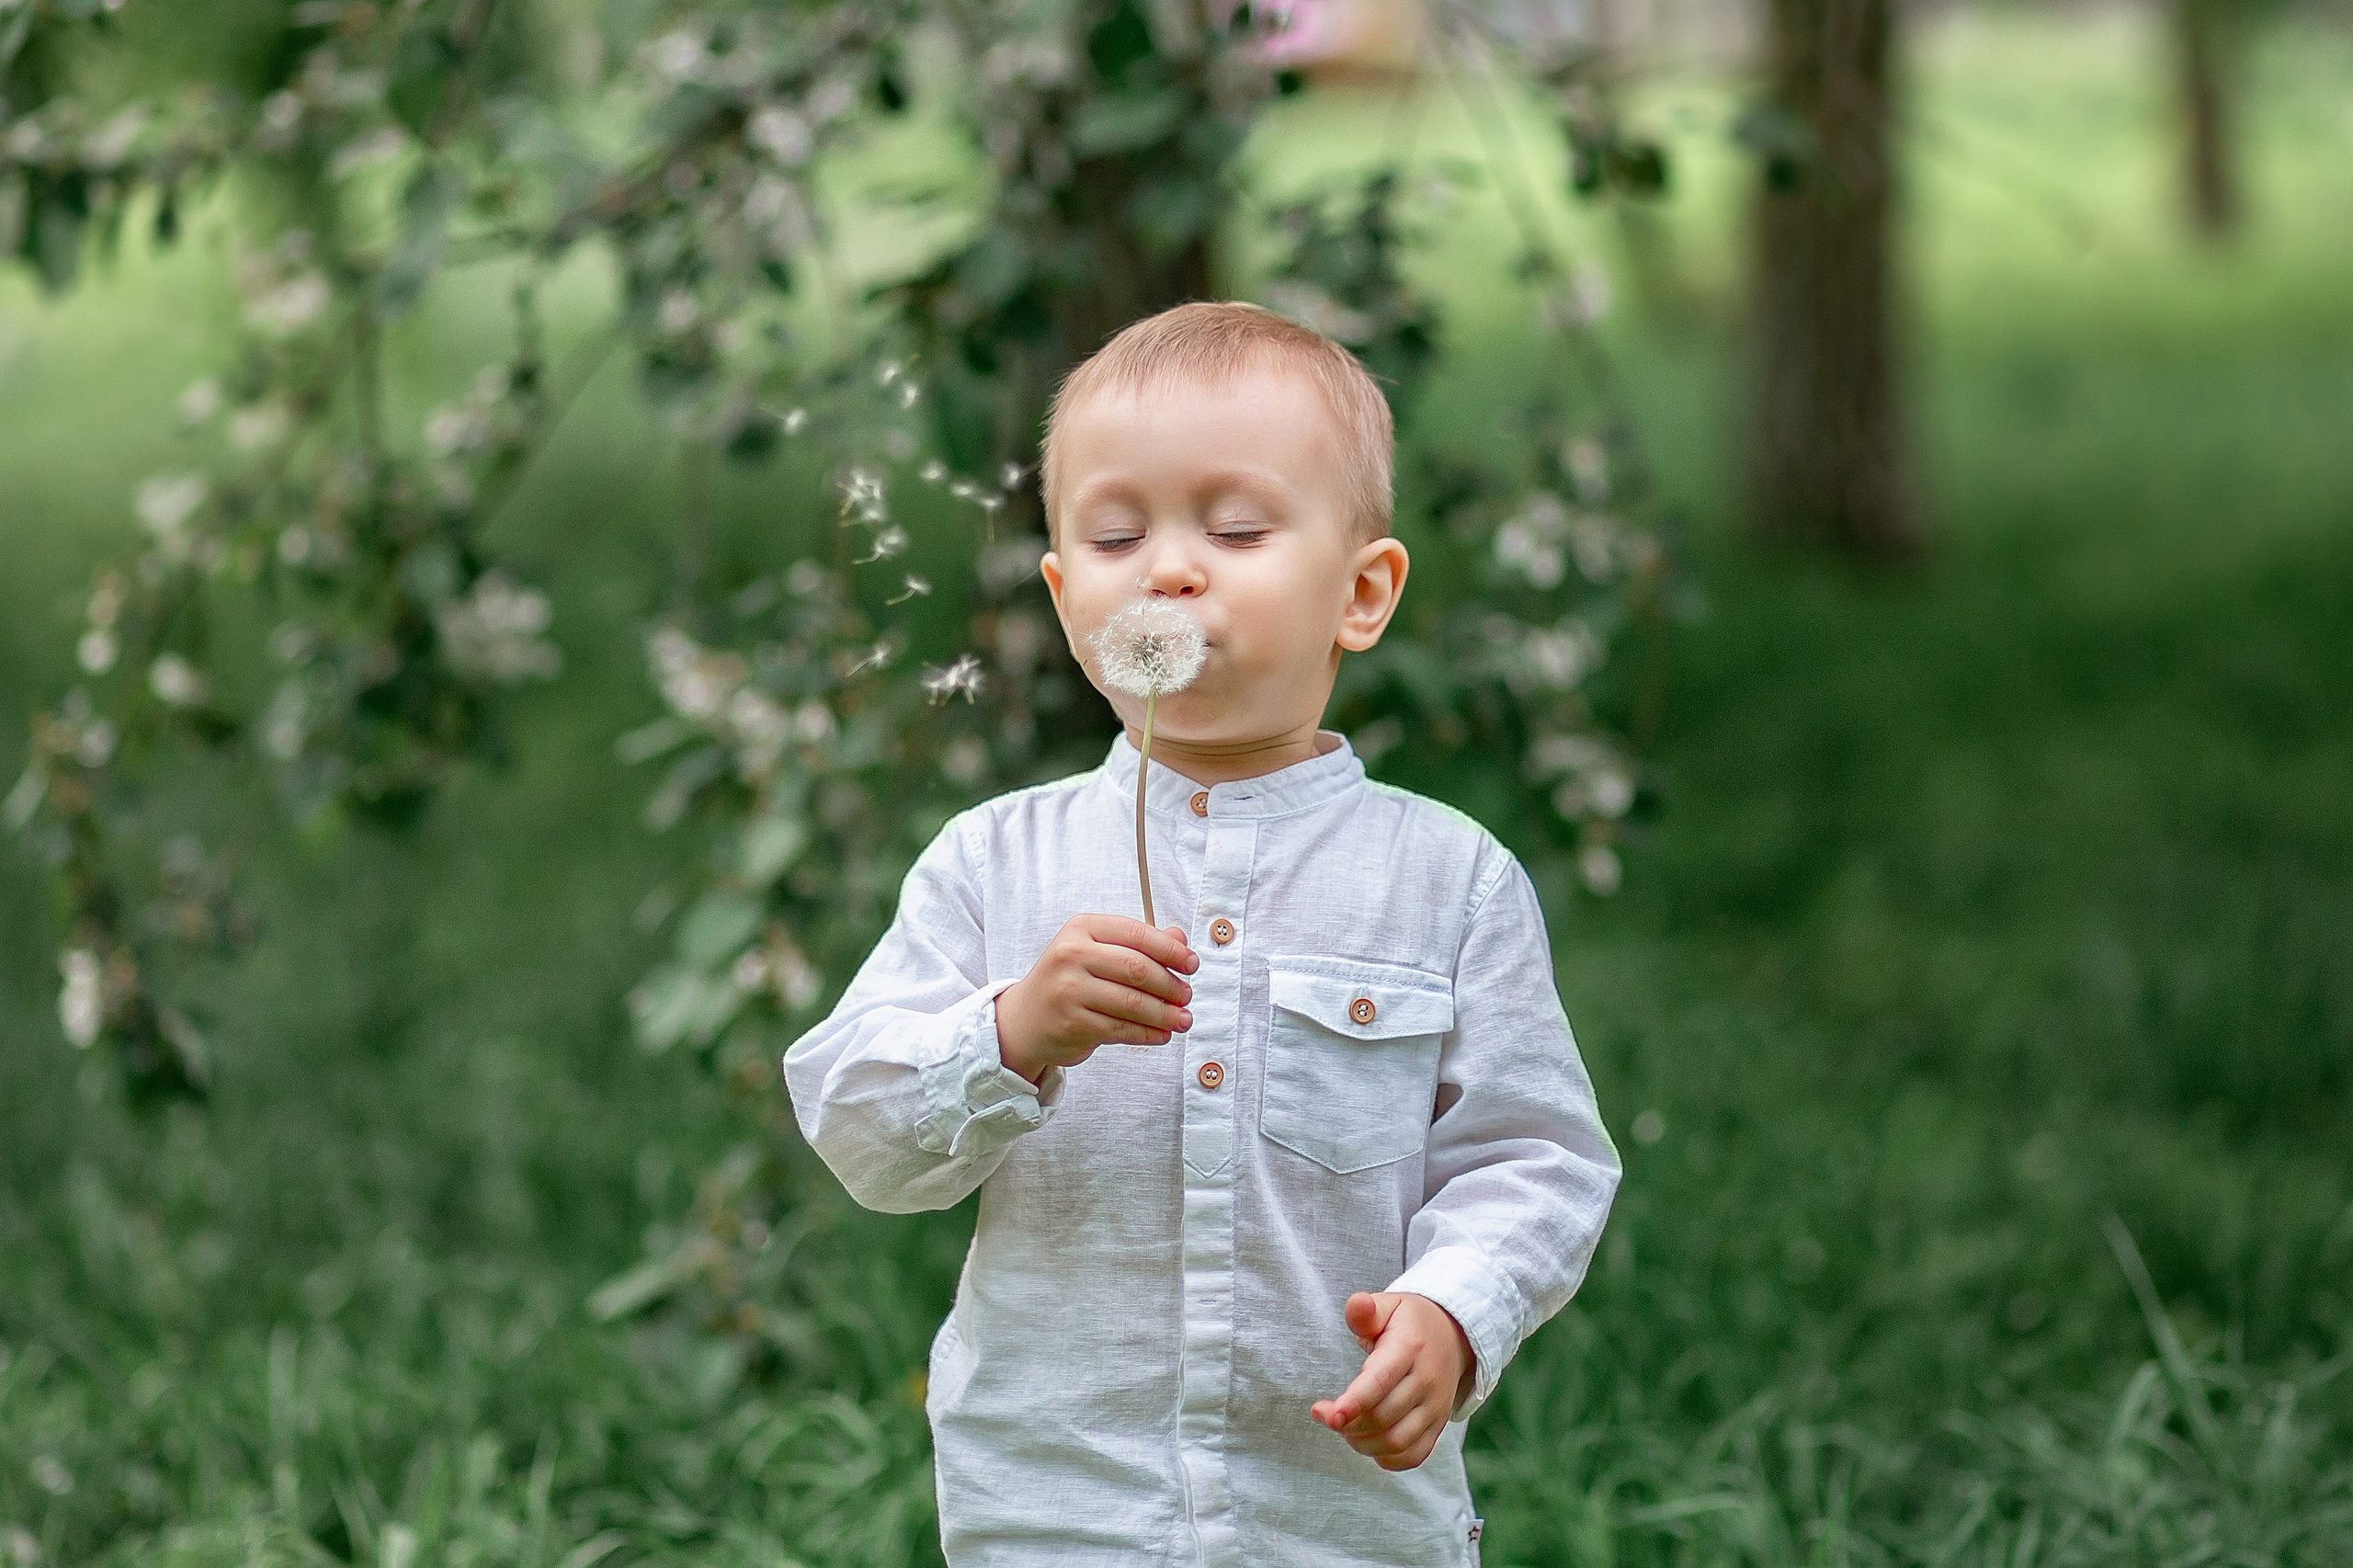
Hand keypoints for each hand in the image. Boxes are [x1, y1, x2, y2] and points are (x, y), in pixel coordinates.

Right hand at [995, 915, 1197, 1084]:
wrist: (1025, 1019)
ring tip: (1182, 1019)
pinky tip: (1162, 1034)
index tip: (1191, 965)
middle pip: (1136, 968)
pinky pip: (1122, 1029)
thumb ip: (1138, 943)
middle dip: (1170, 985)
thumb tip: (1180, 937)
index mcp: (1081, 928)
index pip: (1136, 933)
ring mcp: (1069, 990)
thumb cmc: (1069, 981)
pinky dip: (1148, 1033)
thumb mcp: (1097, 952)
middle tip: (1186, 996)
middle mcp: (1071, 955)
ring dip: (1165, 1014)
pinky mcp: (1072, 1023)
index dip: (1171, 950)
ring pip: (1132, 1003)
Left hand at [1310, 1292, 1473, 1470]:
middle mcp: (1427, 1381)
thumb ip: (1366, 1311)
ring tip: (1345, 1427)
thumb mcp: (1388, 1306)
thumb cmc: (1408, 1322)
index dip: (1353, 1403)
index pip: (1380, 1381)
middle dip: (1347, 1424)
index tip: (1326, 1415)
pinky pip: (1414, 1456)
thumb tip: (1356, 1305)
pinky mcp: (1438, 1426)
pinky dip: (1386, 1459)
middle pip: (1383, 1416)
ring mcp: (1435, 1407)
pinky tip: (1368, 1442)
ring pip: (1397, 1441)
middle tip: (1325, 1413)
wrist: (1453, 1335)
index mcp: (1410, 1348)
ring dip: (1362, 1443)